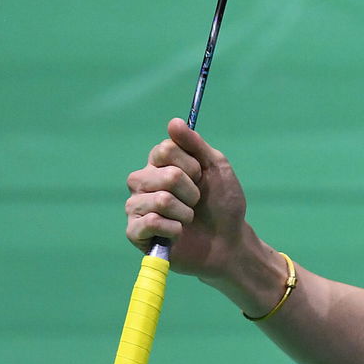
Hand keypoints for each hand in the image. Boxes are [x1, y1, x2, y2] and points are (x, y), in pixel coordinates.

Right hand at [124, 118, 250, 278]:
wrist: (228, 241)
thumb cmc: (222, 203)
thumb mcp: (216, 167)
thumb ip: (195, 144)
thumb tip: (173, 121)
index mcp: (159, 163)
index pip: (165, 149)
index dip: (191, 164)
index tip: (201, 175)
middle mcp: (142, 182)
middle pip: (165, 174)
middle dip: (192, 190)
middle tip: (196, 201)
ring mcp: (136, 207)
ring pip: (161, 199)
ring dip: (185, 212)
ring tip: (188, 218)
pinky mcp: (135, 232)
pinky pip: (151, 222)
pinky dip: (174, 229)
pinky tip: (178, 233)